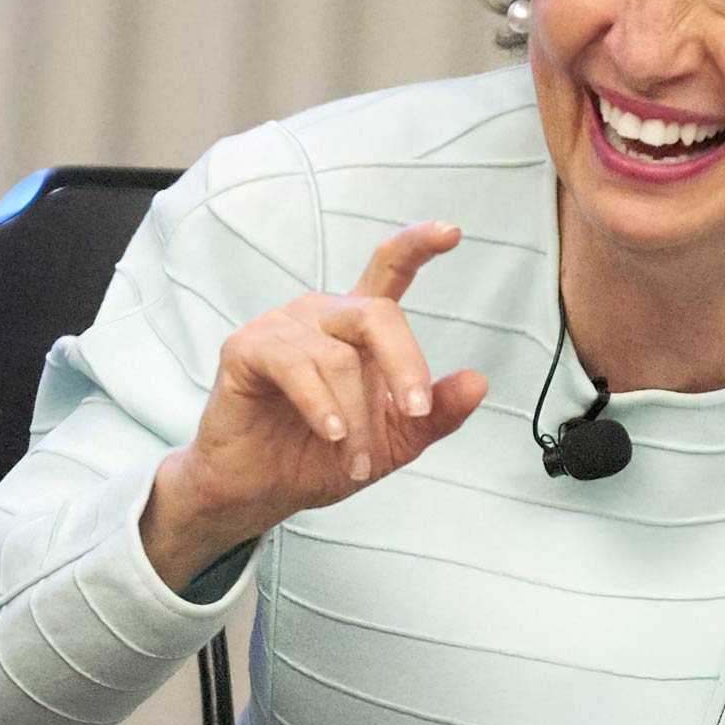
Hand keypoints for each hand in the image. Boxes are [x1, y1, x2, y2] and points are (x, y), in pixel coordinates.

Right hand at [144, 220, 490, 578]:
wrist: (258, 492)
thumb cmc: (319, 457)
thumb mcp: (392, 442)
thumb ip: (435, 414)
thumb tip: (479, 382)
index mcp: (357, 326)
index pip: (389, 270)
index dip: (417, 245)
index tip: (452, 232)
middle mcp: (321, 315)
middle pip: (377, 313)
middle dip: (405, 365)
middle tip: (417, 413)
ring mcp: (281, 326)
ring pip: (339, 358)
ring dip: (357, 419)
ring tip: (358, 463)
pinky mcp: (245, 347)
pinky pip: (296, 367)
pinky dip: (321, 406)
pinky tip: (332, 434)